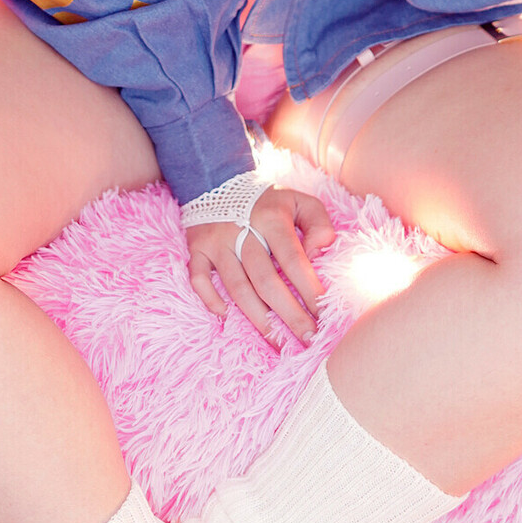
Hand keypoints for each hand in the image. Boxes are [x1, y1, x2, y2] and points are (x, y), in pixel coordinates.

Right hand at [185, 186, 335, 349]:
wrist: (217, 179)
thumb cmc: (267, 201)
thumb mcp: (299, 201)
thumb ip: (318, 223)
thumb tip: (319, 254)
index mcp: (271, 217)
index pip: (294, 260)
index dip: (309, 290)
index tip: (324, 316)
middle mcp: (242, 230)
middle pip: (266, 281)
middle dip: (289, 315)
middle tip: (308, 340)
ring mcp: (216, 241)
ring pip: (237, 288)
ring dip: (258, 319)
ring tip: (278, 343)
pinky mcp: (196, 248)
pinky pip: (199, 279)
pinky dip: (210, 300)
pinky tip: (227, 317)